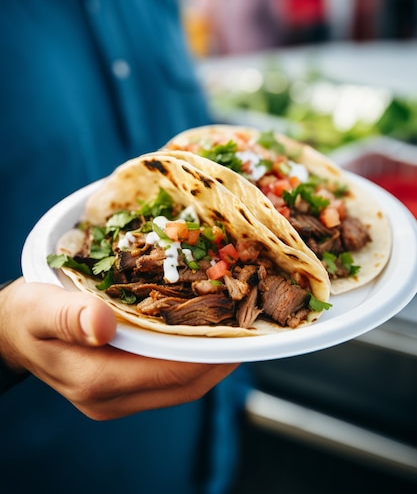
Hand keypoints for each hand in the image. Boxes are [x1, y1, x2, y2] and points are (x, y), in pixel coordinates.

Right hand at [0, 279, 238, 419]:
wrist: (13, 333)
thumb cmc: (27, 315)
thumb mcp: (39, 308)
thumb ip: (69, 316)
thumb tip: (103, 324)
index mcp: (95, 381)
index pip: (170, 374)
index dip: (210, 354)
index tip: (240, 328)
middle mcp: (111, 400)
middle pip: (184, 386)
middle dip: (221, 358)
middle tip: (250, 324)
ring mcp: (118, 400)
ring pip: (181, 387)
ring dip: (211, 360)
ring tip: (236, 328)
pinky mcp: (122, 391)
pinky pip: (168, 380)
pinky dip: (191, 359)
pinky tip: (202, 334)